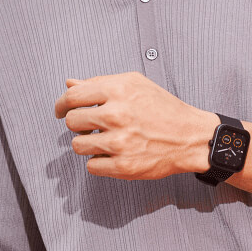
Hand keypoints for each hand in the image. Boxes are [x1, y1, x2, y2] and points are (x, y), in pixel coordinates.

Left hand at [54, 72, 215, 179]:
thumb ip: (99, 83)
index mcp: (117, 91)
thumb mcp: (134, 85)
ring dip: (87, 143)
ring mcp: (119, 142)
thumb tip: (70, 83)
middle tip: (89, 125)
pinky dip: (99, 161)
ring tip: (104, 140)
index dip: (61, 104)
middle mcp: (117, 115)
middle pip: (72, 121)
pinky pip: (91, 166)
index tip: (61, 110)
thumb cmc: (164, 109)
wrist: (190, 136)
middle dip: (78, 124)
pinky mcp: (123, 166)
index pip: (72, 97)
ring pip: (78, 145)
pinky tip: (113, 153)